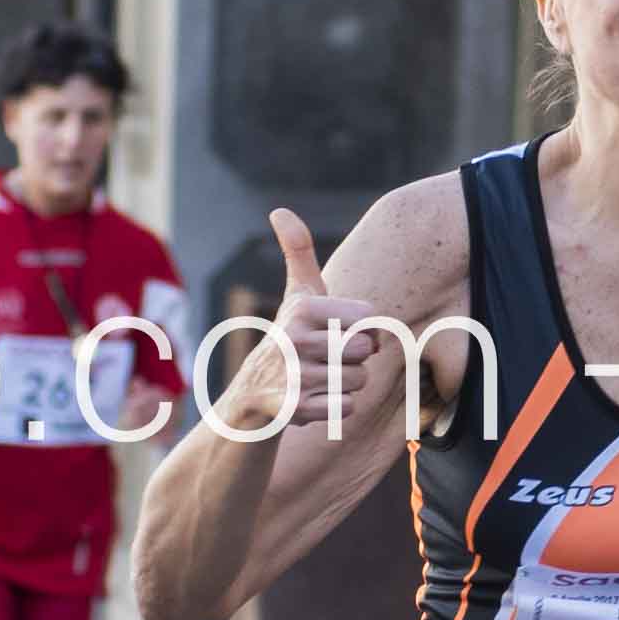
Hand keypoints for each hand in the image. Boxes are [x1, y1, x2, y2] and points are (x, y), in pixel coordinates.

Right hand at [258, 206, 404, 435]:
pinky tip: (313, 402)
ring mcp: (292, 375)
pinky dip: (336, 408)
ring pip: (358, 380)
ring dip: (346, 386)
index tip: (339, 333)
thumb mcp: (296, 294)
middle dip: (355, 361)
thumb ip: (298, 252)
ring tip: (319, 380)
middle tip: (327, 361)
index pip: (368, 318)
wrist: (250, 397)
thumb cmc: (288, 338)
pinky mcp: (292, 409)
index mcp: (302, 308)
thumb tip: (278, 210)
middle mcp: (293, 338)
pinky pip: (346, 408)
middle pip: (364, 351)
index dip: (364, 331)